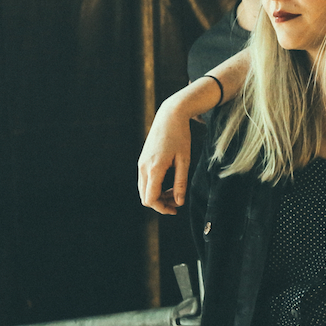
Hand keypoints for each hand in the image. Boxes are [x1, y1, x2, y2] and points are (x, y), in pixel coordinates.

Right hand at [137, 96, 195, 214]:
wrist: (169, 116)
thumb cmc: (180, 136)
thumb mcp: (184, 160)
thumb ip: (181, 182)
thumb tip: (179, 202)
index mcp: (154, 168)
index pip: (151, 198)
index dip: (162, 208)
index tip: (176, 209)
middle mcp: (143, 167)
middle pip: (145, 197)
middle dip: (160, 203)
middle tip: (177, 202)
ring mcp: (140, 163)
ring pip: (144, 190)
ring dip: (158, 195)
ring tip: (175, 191)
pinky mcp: (142, 160)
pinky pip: (145, 180)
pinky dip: (155, 186)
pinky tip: (168, 182)